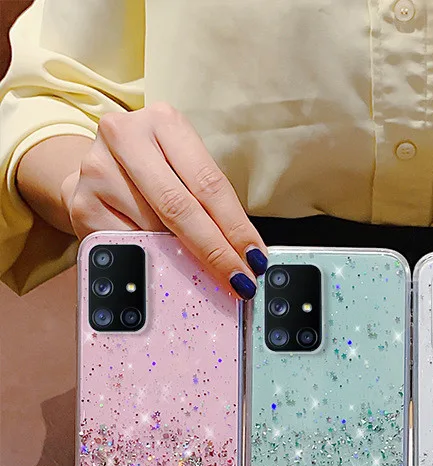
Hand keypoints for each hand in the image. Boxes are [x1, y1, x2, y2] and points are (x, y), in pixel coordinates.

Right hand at [59, 102, 267, 297]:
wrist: (98, 169)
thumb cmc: (156, 173)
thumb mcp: (184, 171)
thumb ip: (209, 204)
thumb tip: (242, 256)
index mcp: (163, 122)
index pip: (209, 183)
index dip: (235, 227)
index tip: (255, 259)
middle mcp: (125, 136)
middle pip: (180, 207)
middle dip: (215, 251)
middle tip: (239, 280)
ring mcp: (96, 168)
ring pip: (153, 229)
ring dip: (181, 256)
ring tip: (195, 266)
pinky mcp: (81, 203)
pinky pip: (127, 244)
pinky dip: (151, 257)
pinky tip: (159, 258)